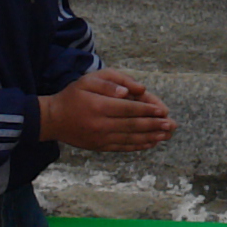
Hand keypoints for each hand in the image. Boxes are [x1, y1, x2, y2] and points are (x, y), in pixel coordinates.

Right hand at [39, 70, 176, 153]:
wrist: (53, 119)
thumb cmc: (74, 95)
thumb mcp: (90, 80)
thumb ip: (113, 82)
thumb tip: (133, 91)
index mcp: (100, 106)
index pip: (129, 108)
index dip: (148, 109)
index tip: (163, 110)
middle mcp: (101, 124)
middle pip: (133, 125)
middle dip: (155, 125)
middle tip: (172, 125)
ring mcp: (100, 138)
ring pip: (131, 138)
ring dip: (151, 137)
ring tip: (167, 135)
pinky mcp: (100, 146)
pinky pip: (122, 147)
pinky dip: (138, 146)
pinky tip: (151, 143)